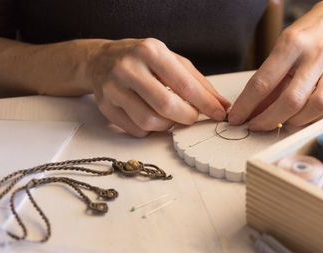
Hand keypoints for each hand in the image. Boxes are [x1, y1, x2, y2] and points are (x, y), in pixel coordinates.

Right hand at [87, 38, 229, 136]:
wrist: (101, 60)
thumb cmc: (143, 61)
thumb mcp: (172, 61)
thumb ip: (199, 83)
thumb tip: (222, 105)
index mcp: (150, 52)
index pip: (184, 85)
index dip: (205, 104)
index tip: (219, 114)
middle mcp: (129, 68)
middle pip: (166, 106)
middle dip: (187, 117)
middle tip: (192, 117)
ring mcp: (114, 88)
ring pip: (150, 122)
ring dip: (168, 125)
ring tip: (171, 116)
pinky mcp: (106, 107)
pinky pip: (136, 130)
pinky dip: (150, 130)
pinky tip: (152, 116)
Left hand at [229, 1, 322, 130]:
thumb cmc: (310, 35)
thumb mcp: (283, 47)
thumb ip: (270, 80)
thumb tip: (252, 111)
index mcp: (293, 43)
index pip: (264, 82)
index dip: (247, 105)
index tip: (237, 118)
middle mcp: (317, 55)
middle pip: (291, 100)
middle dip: (269, 120)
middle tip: (256, 126)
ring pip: (316, 107)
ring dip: (295, 122)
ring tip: (284, 121)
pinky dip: (315, 119)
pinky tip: (304, 116)